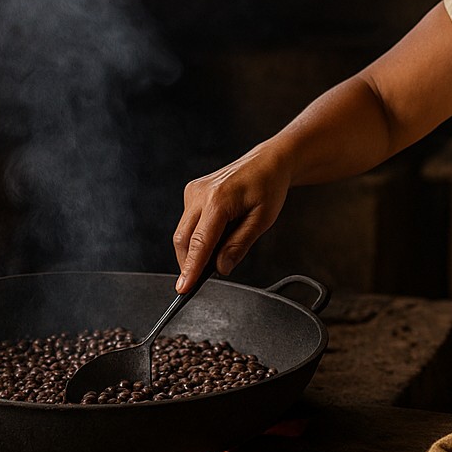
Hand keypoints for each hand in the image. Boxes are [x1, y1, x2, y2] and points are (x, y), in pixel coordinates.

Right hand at [173, 145, 292, 291]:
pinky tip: (216, 235)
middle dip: (189, 263)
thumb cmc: (268, 187)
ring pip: (182, 232)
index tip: (183, 289)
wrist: (267, 162)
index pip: (199, 243)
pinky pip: (187, 221)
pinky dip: (196, 236)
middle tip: (201, 280)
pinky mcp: (191, 191)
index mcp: (218, 200)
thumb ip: (239, 245)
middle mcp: (200, 193)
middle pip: (183, 240)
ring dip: (194, 249)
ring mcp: (193, 190)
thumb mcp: (262, 220)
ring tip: (218, 253)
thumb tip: (221, 268)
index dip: (190, 269)